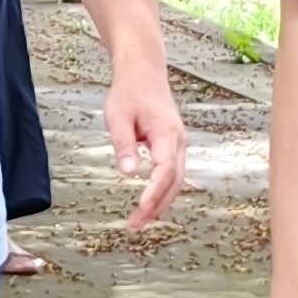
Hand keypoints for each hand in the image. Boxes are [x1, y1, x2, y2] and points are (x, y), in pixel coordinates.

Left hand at [103, 63, 188, 227]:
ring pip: (176, 180)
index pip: (165, 170)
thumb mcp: (118, 116)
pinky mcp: (173, 146)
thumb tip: (128, 172)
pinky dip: (163, 191)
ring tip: (141, 220)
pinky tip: (150, 202)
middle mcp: (178, 142)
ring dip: (161, 202)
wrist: (143, 73)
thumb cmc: (130, 92)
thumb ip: (123, 144)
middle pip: (174, 181)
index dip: (155, 192)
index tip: (141, 209)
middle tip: (136, 224)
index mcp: (166, 133)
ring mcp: (178, 145)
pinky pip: (173, 174)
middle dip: (157, 205)